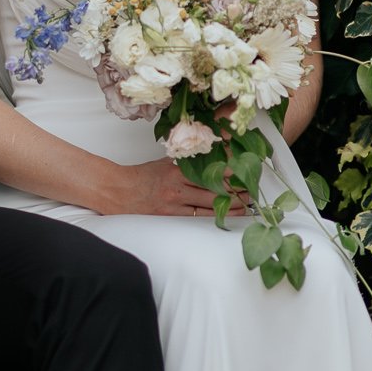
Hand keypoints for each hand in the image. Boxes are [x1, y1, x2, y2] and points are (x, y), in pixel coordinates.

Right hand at [99, 159, 248, 218]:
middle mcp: (177, 185)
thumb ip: (188, 161)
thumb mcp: (166, 162)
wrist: (119, 191)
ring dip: (230, 205)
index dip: (230, 171)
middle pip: (213, 188)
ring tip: (246, 204)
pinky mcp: (171, 216)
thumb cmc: (143, 177)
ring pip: (209, 204)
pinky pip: (198, 216)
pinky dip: (215, 214)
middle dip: (235, 190)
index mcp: (177, 169)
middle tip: (251, 190)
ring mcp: (174, 202)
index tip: (245, 170)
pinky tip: (227, 215)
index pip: (209, 169)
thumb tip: (211, 154)